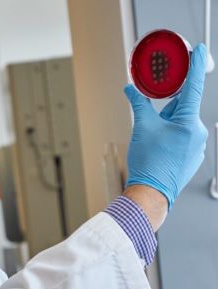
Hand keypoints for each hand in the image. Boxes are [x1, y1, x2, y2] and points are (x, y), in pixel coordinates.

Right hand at [124, 43, 208, 208]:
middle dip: (165, 110)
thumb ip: (139, 104)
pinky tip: (159, 149)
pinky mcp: (193, 156)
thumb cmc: (148, 163)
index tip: (200, 50)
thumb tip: (132, 90)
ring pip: (180, 123)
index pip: (193, 86)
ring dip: (166, 125)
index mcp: (188, 122)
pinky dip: (170, 138)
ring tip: (152, 141)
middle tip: (151, 123)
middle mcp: (198, 132)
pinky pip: (182, 137)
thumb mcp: (141, 127)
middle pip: (181, 108)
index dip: (196, 65)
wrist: (151, 193)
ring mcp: (197, 145)